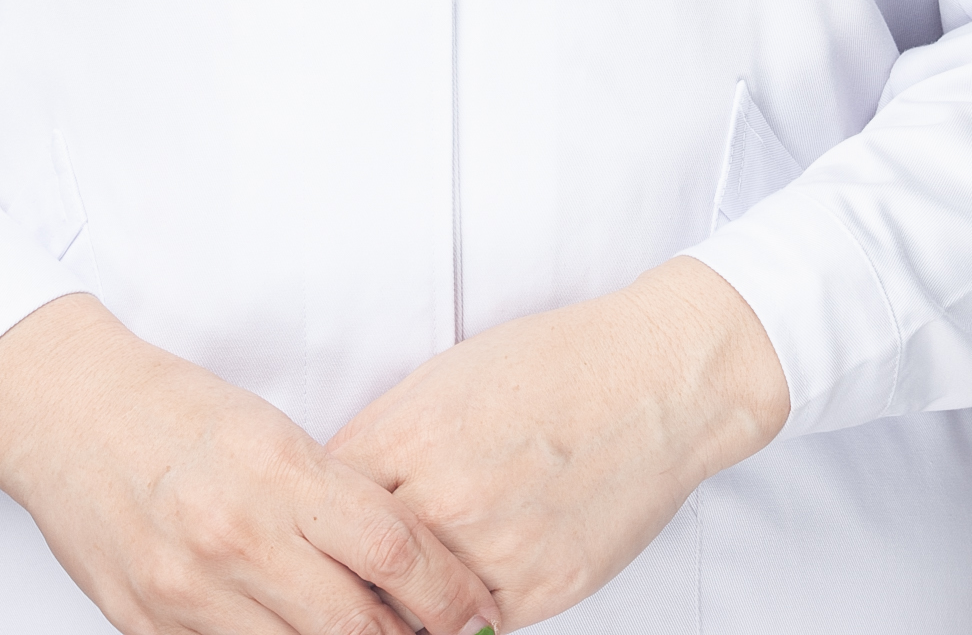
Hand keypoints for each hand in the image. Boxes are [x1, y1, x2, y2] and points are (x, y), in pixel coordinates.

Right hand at [0, 294, 499, 634]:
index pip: (392, 549)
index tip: (472, 609)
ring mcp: (188, 591)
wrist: (65, 411)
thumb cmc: (175, 410)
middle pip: (356, 626)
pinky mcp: (147, 628)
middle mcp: (236, 534)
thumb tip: (402, 566)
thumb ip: (330, 500)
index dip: (447, 592)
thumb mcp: (270, 432)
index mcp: (276, 469)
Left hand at [326, 261, 788, 631]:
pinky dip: (464, 616)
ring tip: (409, 588)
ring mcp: (496, 548)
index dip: (320, 522)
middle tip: (350, 576)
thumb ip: (389, 436)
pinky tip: (463, 593)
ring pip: (416, 612)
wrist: (654, 378)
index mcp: (412, 435)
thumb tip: (343, 485)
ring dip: (406, 604)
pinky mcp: (544, 588)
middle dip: (352, 573)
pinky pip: (479, 625)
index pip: (327, 505)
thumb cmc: (554, 363)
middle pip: (361, 568)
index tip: (317, 532)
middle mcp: (447, 496)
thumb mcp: (449, 376)